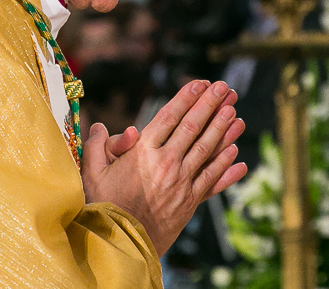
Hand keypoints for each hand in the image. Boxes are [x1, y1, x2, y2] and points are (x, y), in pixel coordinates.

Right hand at [81, 80, 247, 255]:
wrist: (119, 245)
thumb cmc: (103, 207)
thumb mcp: (92, 173)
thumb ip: (97, 146)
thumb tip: (101, 127)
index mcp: (144, 152)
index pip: (170, 117)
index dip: (187, 97)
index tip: (200, 83)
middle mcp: (166, 163)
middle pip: (193, 127)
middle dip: (210, 104)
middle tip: (224, 87)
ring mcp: (181, 183)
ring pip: (207, 149)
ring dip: (222, 128)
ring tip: (234, 111)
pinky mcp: (190, 202)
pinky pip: (212, 179)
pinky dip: (225, 165)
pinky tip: (236, 153)